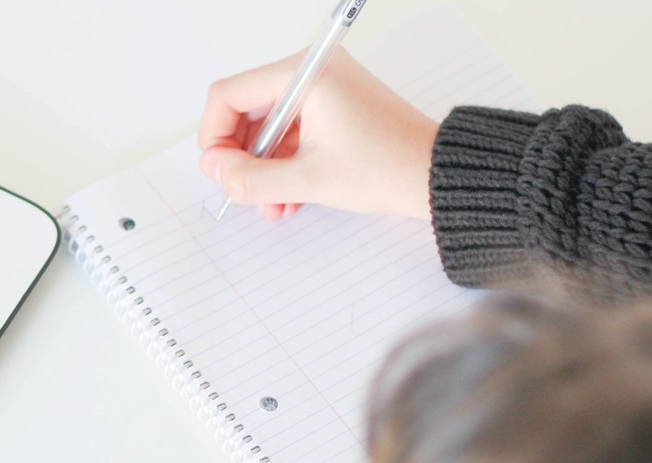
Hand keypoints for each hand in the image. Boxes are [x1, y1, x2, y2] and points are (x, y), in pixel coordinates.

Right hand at [198, 48, 437, 219]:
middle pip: (246, 109)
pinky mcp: (334, 106)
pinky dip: (283, 161)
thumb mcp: (307, 180)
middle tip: (243, 189)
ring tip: (271, 202)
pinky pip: (291, 131)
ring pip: (267, 126)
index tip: (219, 170)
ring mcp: (324, 89)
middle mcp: (312, 72)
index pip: (228, 94)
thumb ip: (249, 177)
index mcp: (305, 75)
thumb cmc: (389, 167)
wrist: (437, 176)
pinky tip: (288, 195)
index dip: (214, 136)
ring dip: (263, 166)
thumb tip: (215, 169)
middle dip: (241, 156)